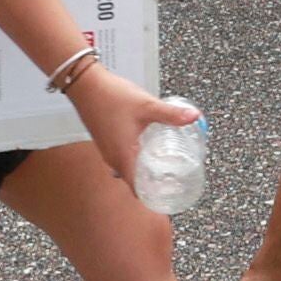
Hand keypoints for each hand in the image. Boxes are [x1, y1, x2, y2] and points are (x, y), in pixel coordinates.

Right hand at [66, 61, 192, 185]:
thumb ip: (170, 114)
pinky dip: (136, 159)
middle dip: (154, 183)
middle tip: (174, 178)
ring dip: (145, 170)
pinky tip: (148, 146)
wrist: (85, 84)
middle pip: (135, 182)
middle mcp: (113, 159)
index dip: (154, 196)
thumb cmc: (111, 97)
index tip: (171, 193)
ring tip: (165, 163)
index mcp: (122, 157)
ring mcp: (107, 150)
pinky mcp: (106, 141)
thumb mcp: (146, 106)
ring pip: (129, 169)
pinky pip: (123, 158)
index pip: (138, 190)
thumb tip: (194, 117)